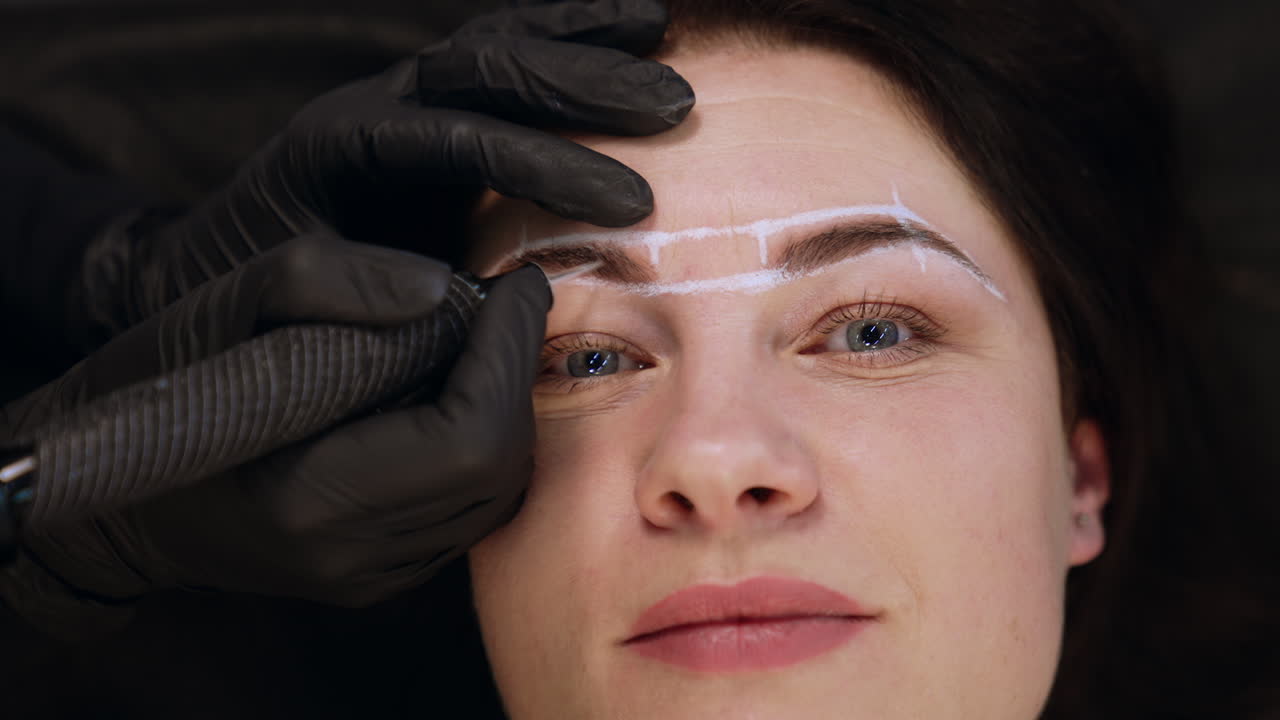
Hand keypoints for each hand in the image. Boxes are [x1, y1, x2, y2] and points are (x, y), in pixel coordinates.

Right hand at [1, 233, 549, 630]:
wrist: (118, 494)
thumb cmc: (160, 385)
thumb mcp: (228, 302)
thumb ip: (334, 280)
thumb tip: (446, 289)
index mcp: (309, 498)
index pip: (470, 436)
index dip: (509, 352)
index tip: (516, 282)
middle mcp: (349, 556)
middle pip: (497, 468)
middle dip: (515, 374)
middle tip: (504, 306)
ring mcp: (366, 578)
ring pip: (496, 495)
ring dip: (506, 408)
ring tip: (482, 343)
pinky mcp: (374, 580)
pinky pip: (466, 515)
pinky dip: (482, 450)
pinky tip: (454, 396)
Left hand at [70, 0, 690, 350]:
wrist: (216, 261)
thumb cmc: (258, 294)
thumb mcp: (288, 294)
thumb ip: (352, 285)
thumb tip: (441, 290)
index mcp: (341, 149)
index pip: (454, 138)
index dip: (543, 163)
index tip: (628, 204)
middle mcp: (375, 102)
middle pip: (485, 67)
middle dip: (582, 86)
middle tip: (673, 110)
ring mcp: (402, 92)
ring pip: (498, 41)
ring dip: (585, 45)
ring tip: (668, 49)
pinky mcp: (428, 100)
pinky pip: (501, 47)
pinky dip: (567, 31)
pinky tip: (634, 22)